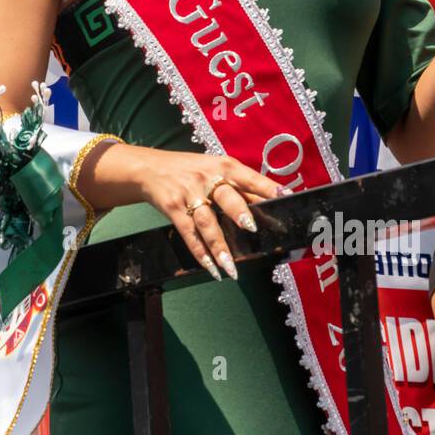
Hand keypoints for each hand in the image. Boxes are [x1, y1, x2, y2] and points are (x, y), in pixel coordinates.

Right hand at [129, 145, 283, 280]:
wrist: (149, 168)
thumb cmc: (190, 170)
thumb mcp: (215, 169)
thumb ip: (240, 186)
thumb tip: (272, 203)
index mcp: (223, 166)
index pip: (249, 178)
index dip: (267, 187)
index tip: (286, 197)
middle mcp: (207, 178)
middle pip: (226, 197)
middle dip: (239, 212)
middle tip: (252, 228)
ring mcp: (189, 194)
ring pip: (207, 222)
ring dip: (219, 246)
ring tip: (232, 268)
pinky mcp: (173, 208)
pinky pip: (188, 234)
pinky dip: (200, 253)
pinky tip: (212, 269)